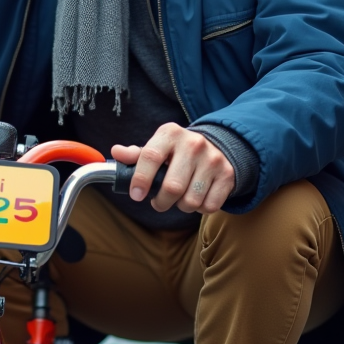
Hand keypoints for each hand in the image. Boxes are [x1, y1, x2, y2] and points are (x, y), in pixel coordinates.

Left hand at [111, 123, 234, 214]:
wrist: (218, 147)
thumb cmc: (178, 152)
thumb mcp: (158, 147)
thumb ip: (137, 154)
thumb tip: (116, 152)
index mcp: (170, 134)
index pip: (150, 156)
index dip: (141, 179)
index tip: (136, 195)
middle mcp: (194, 143)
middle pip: (172, 187)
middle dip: (161, 202)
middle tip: (159, 201)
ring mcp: (213, 159)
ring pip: (191, 201)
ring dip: (181, 206)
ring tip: (180, 197)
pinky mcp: (227, 175)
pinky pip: (209, 206)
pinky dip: (200, 209)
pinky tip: (198, 196)